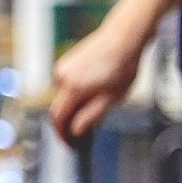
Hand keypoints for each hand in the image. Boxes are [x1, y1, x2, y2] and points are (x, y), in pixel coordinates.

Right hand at [50, 21, 146, 142]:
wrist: (123, 37)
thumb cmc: (122, 65)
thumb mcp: (112, 98)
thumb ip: (92, 117)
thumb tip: (76, 132)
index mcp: (73, 88)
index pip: (59, 119)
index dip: (63, 135)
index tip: (71, 145)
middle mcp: (61, 77)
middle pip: (58, 109)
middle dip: (68, 124)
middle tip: (83, 135)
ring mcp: (61, 68)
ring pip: (63, 97)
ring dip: (73, 108)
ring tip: (93, 112)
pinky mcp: (65, 62)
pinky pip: (65, 86)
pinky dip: (74, 95)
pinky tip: (92, 94)